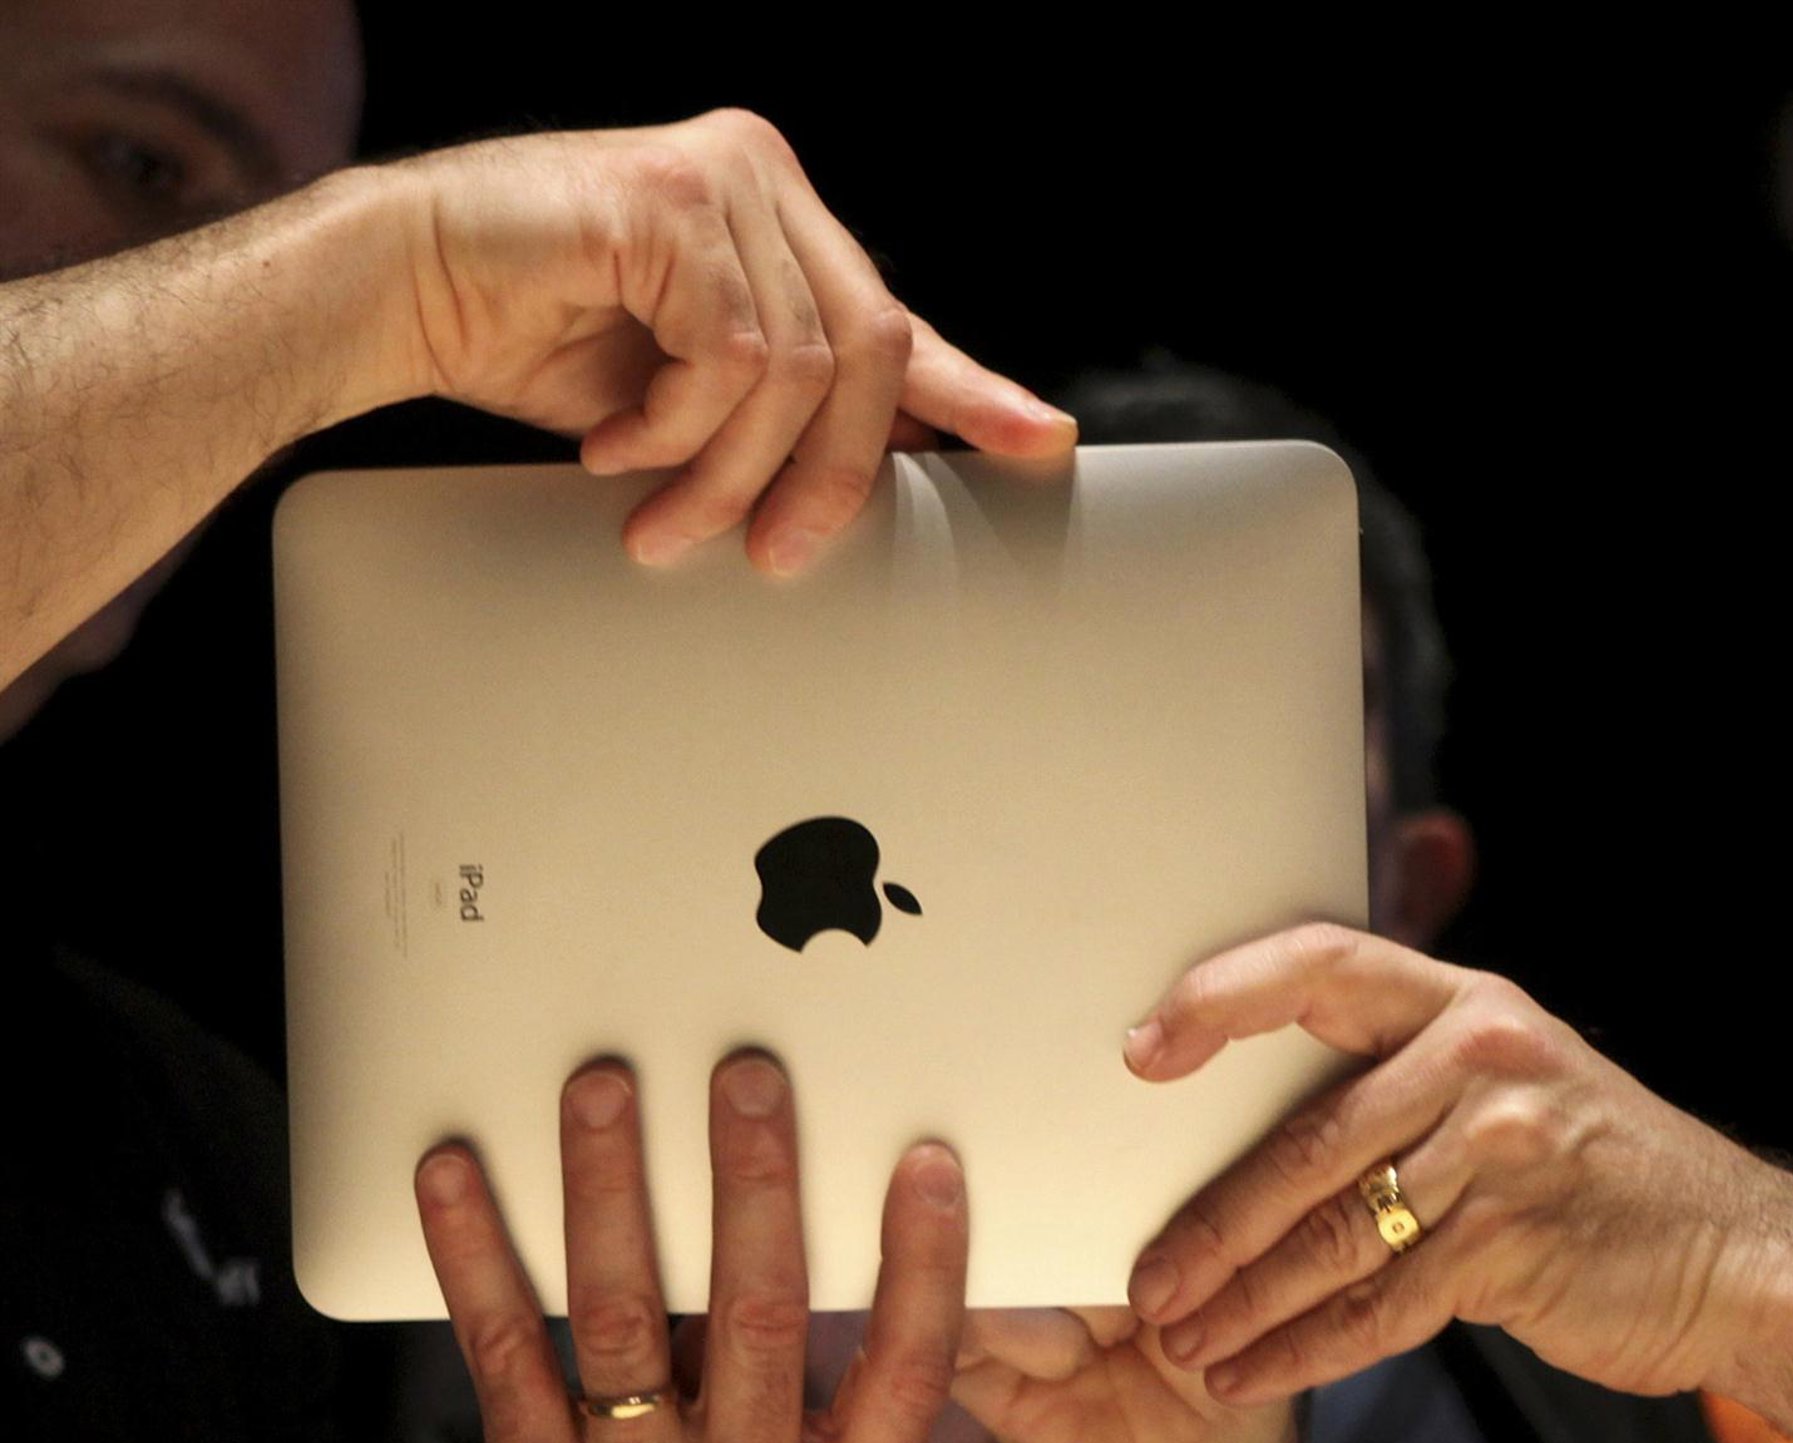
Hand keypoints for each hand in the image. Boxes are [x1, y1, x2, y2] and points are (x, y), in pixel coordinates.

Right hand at [377, 110, 1075, 573]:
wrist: (402, 290)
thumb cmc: (532, 338)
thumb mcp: (685, 397)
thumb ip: (778, 414)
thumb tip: (882, 467)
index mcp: (777, 222)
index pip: (897, 319)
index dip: (970, 390)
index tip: (1036, 442)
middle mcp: (763, 182)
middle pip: (871, 353)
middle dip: (827, 480)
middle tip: (772, 556)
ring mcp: (724, 182)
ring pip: (800, 374)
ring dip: (727, 475)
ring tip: (656, 514)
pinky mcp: (673, 204)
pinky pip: (731, 359)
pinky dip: (677, 430)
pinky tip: (616, 444)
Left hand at [413, 1053, 968, 1442]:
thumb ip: (808, 1416)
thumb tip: (790, 1243)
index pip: (904, 1377)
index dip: (924, 1265)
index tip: (926, 1162)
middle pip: (764, 1318)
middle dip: (755, 1184)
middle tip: (745, 1077)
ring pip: (626, 1315)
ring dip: (611, 1188)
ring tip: (603, 1090)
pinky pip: (505, 1350)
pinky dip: (478, 1255)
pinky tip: (455, 1177)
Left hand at [1122, 924, 1767, 1405]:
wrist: (1736, 1259)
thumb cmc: (1591, 1174)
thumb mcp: (1510, 1084)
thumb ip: (1399, 1083)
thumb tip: (1248, 1121)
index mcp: (1463, 1004)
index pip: (1319, 969)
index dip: (1220, 999)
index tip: (1141, 1052)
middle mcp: (1481, 1062)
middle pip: (1306, 1142)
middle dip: (1211, 1224)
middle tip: (1141, 1281)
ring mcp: (1503, 1154)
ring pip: (1333, 1235)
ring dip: (1244, 1301)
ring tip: (1178, 1343)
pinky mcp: (1513, 1249)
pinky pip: (1378, 1307)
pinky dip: (1302, 1351)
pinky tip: (1245, 1377)